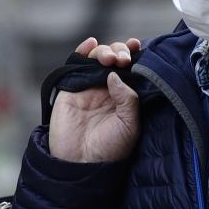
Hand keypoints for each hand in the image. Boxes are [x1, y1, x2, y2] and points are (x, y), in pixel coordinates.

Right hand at [49, 37, 141, 162]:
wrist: (82, 164)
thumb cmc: (109, 150)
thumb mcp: (129, 125)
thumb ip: (127, 99)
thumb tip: (115, 74)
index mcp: (124, 97)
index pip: (130, 69)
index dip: (134, 55)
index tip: (137, 48)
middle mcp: (107, 89)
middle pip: (114, 59)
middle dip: (120, 52)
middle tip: (123, 59)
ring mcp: (88, 87)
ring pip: (97, 58)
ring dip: (105, 51)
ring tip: (110, 58)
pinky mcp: (70, 88)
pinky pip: (76, 64)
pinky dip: (83, 50)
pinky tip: (91, 44)